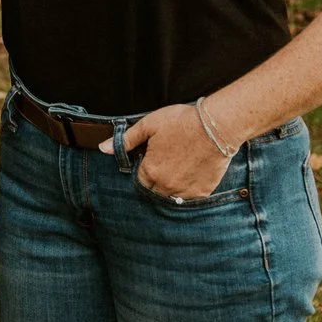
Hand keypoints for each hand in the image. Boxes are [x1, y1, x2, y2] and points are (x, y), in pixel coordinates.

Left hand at [105, 103, 231, 199]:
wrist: (217, 126)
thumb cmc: (182, 122)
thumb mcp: (149, 125)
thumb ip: (125, 140)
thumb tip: (103, 148)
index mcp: (150, 171)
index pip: (139, 181)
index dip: (143, 171)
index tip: (151, 161)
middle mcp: (166, 186)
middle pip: (154, 191)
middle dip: (155, 181)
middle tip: (166, 164)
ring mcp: (185, 191)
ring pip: (171, 198)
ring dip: (170, 188)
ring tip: (178, 170)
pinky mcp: (203, 192)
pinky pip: (189, 199)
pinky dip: (187, 192)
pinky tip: (191, 176)